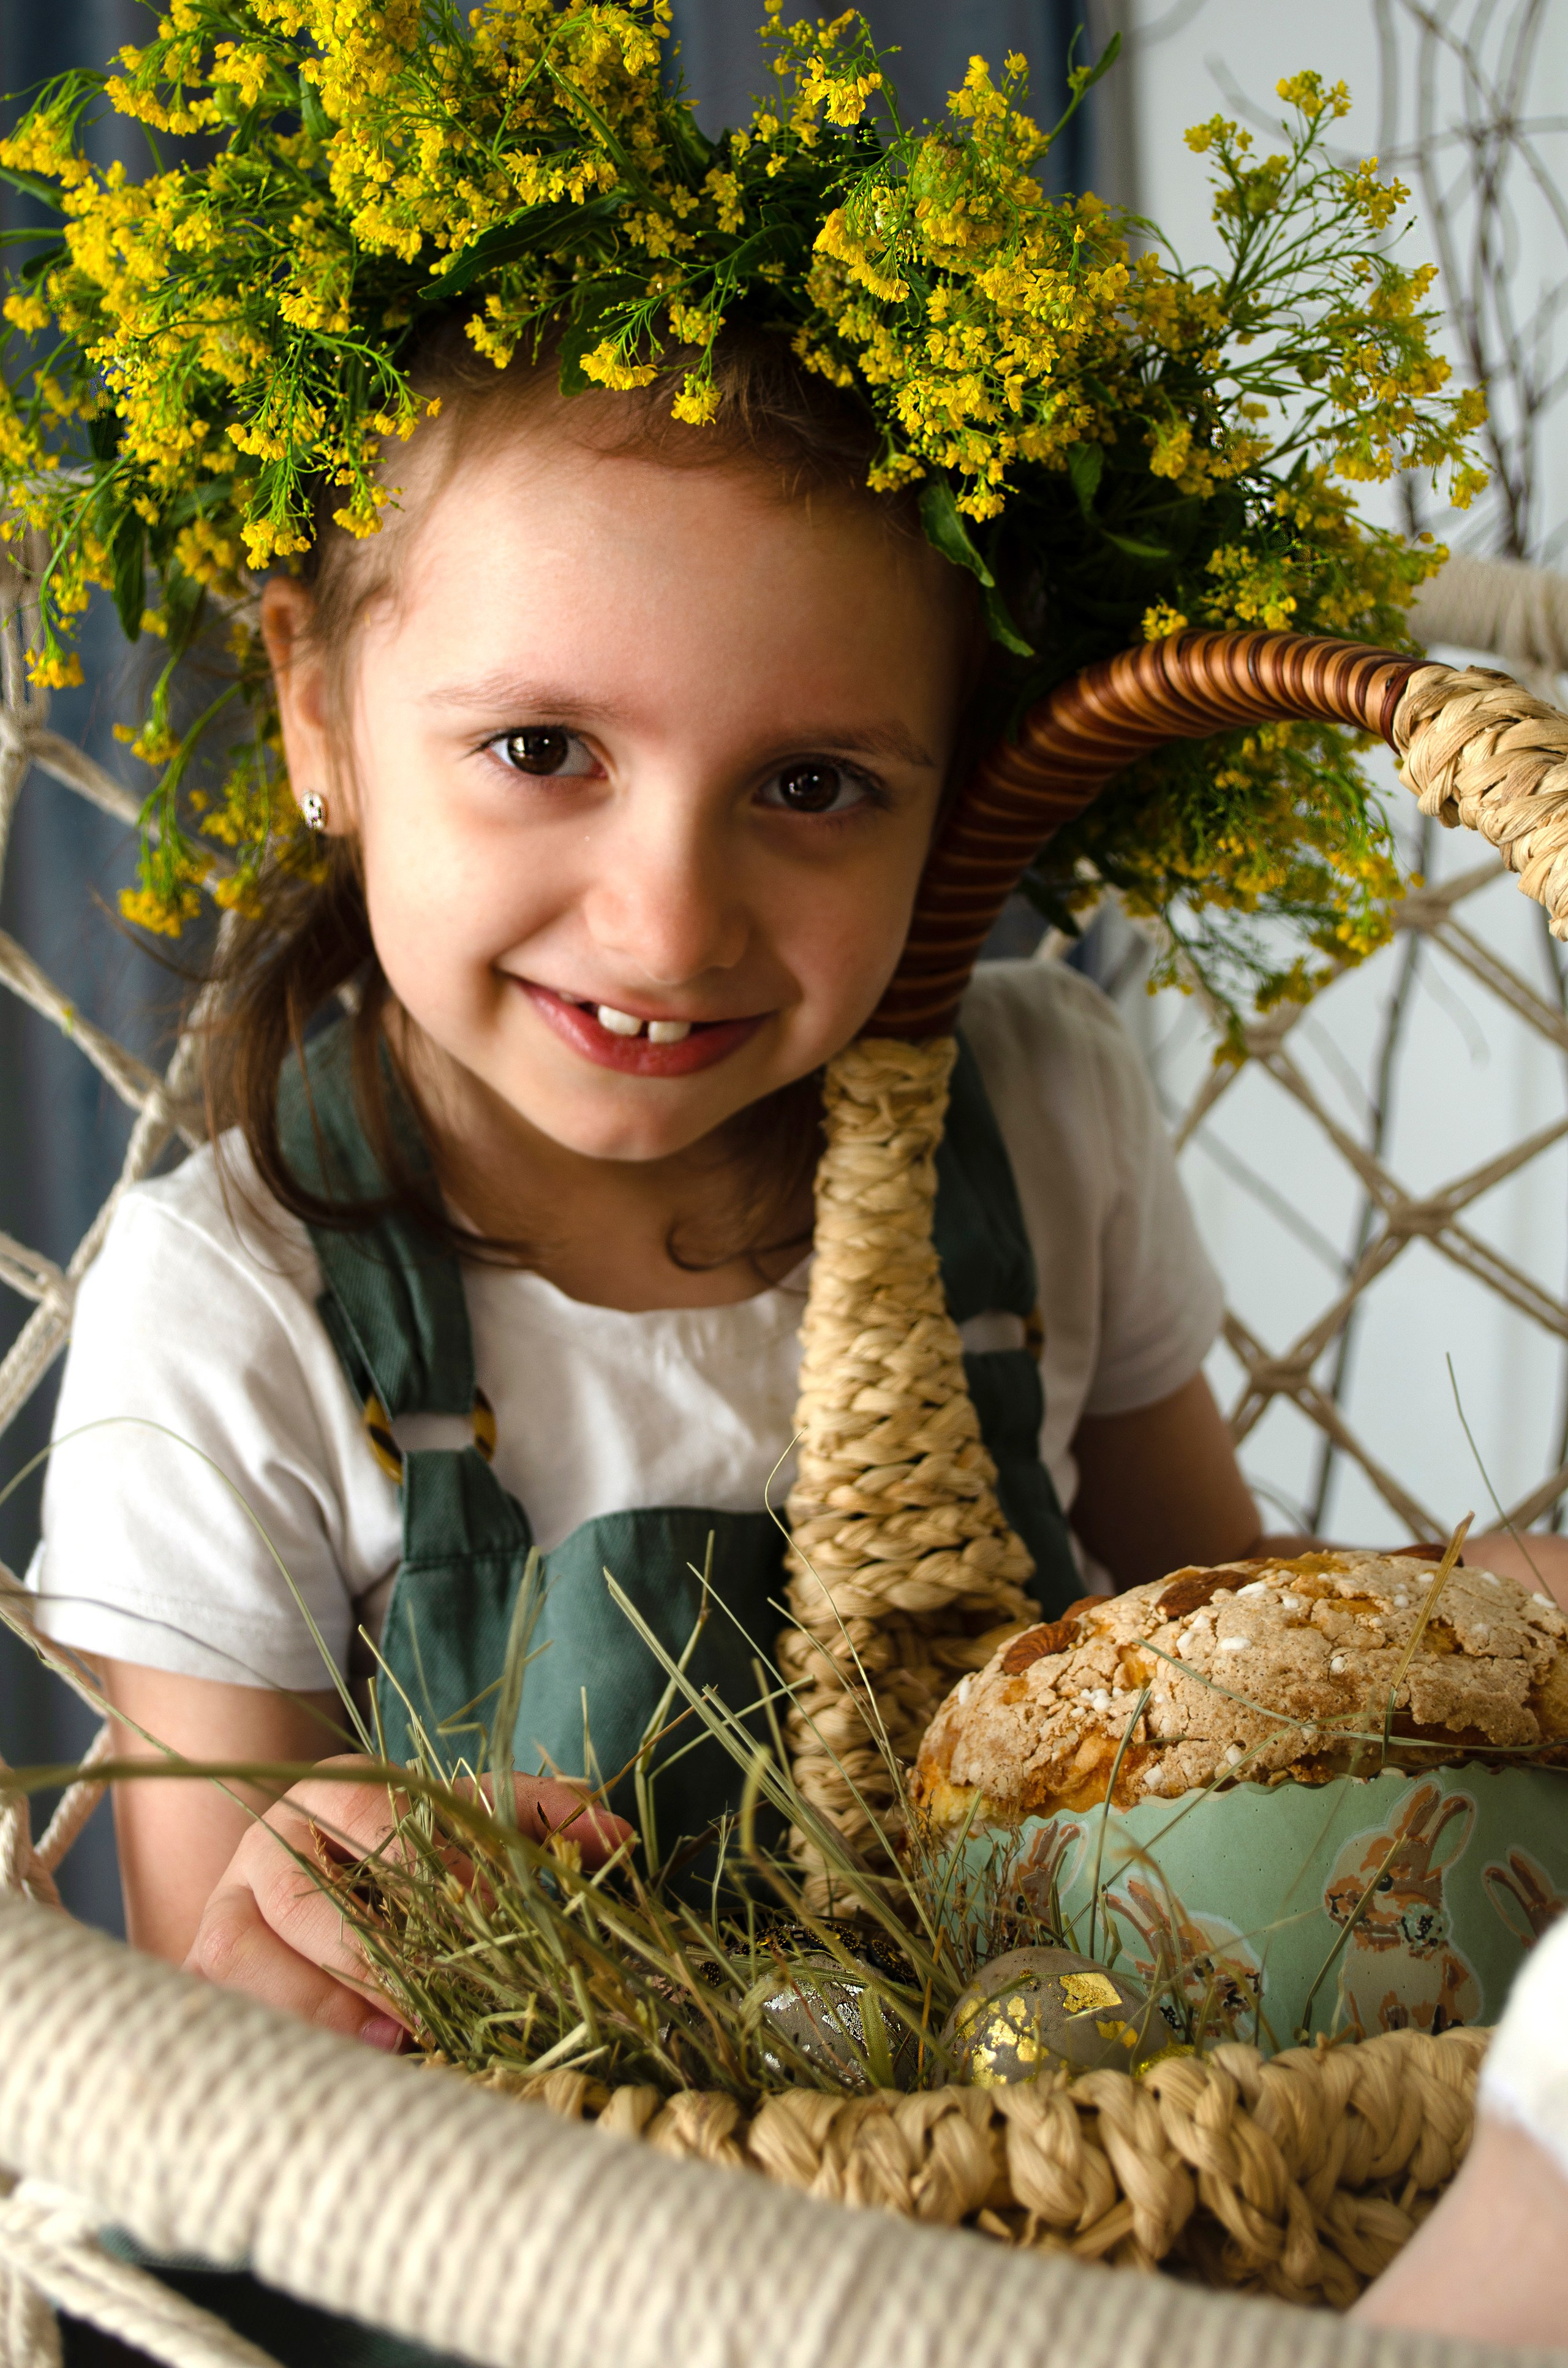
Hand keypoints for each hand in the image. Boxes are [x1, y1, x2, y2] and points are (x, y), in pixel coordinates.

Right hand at [184, 1755, 632, 2046]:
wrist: (305, 1879)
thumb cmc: (403, 1854)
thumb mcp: (468, 1825)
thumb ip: (537, 1821)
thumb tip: (618, 1835)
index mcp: (339, 1787)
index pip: (375, 1812)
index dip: (426, 1869)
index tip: (480, 1921)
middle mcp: (271, 1837)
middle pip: (305, 1897)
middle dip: (370, 1958)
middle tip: (431, 2007)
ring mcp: (226, 1902)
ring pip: (247, 1954)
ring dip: (319, 2005)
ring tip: (387, 2044)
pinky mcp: (204, 1964)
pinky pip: (224, 2002)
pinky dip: (283, 2034)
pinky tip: (341, 2063)